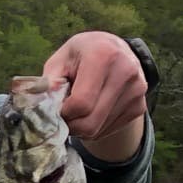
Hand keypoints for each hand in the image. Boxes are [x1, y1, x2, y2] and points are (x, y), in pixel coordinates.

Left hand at [42, 33, 146, 160]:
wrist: (114, 50)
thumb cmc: (80, 56)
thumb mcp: (59, 61)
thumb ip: (48, 83)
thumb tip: (43, 107)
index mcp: (103, 55)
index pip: (81, 104)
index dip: (63, 113)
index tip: (57, 107)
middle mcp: (126, 71)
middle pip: (90, 123)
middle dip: (71, 126)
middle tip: (63, 116)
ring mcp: (136, 91)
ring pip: (98, 131)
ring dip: (81, 128)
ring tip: (78, 110)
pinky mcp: (140, 106)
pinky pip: (109, 131)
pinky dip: (95, 129)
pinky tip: (93, 111)